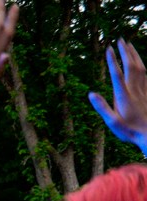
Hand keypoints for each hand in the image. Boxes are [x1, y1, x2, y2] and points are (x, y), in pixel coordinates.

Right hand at [89, 39, 146, 154]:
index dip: (112, 61)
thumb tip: (90, 94)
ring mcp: (142, 90)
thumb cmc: (129, 131)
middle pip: (130, 66)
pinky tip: (139, 61)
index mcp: (123, 96)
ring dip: (134, 54)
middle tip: (120, 39)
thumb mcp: (112, 122)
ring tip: (129, 44)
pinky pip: (145, 74)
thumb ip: (102, 107)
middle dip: (125, 51)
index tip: (107, 48)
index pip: (116, 74)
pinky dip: (141, 64)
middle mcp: (134, 90)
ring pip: (140, 67)